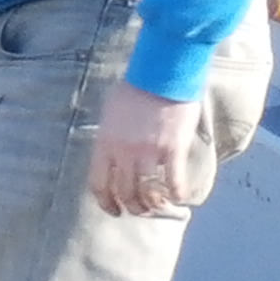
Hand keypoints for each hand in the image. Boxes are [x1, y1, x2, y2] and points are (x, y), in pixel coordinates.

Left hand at [90, 79, 207, 217]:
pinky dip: (177, 194)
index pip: (99, 183)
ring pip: (148, 193)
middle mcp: (124, 152)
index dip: (105, 202)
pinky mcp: (173, 149)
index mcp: (105, 143)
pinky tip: (180, 197)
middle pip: (125, 192)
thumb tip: (109, 152)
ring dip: (153, 205)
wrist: (162, 71)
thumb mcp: (110, 111)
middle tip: (139, 209)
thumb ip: (109, 136)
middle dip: (132, 206)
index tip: (113, 209)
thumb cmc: (135, 87)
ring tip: (158, 205)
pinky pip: (174, 182)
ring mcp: (149, 152)